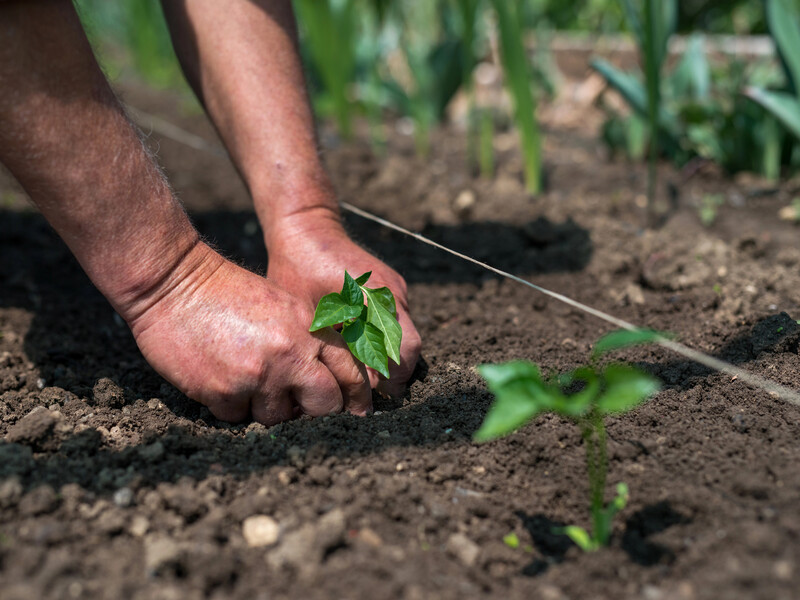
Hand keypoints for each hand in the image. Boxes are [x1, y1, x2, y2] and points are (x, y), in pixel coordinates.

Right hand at [123, 243, 370, 424]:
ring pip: (277, 418)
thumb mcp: (284, 306)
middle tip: (301, 411)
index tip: (357, 412)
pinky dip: (231, 405)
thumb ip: (309, 340)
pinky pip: (237, 417)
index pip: (350, 373)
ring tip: (247, 381)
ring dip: (265, 408)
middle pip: (324, 406)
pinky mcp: (223, 391)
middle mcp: (290, 354)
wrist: (173, 282)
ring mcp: (258, 375)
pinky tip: (220, 379)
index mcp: (309, 330)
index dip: (357, 398)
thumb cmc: (229, 292)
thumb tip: (329, 383)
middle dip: (316, 414)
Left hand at [265, 211, 421, 396]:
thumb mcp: (309, 313)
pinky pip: (397, 322)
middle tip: (366, 392)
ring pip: (406, 337)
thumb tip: (347, 386)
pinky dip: (385, 340)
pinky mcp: (391, 288)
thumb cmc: (297, 269)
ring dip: (389, 357)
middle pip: (411, 349)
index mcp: (376, 300)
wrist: (307, 227)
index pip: (403, 352)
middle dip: (393, 375)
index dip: (389, 379)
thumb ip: (334, 348)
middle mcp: (393, 295)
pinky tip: (359, 348)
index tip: (366, 395)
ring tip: (361, 373)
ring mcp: (395, 290)